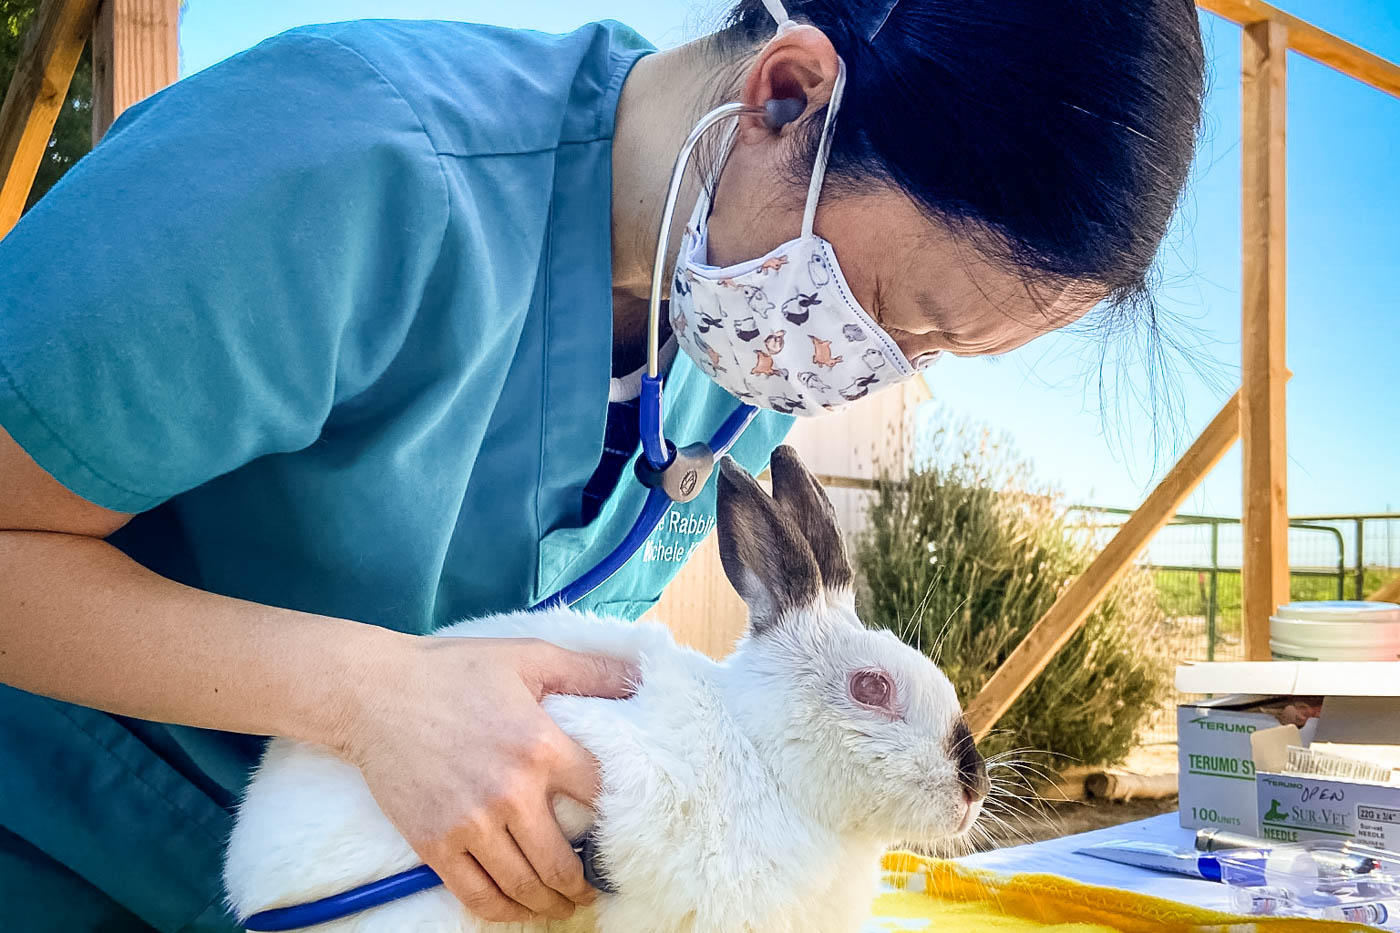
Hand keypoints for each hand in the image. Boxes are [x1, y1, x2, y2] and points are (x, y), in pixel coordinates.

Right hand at [334, 636, 636, 922]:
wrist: (374, 693)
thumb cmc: (454, 670)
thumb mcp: (530, 657)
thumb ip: (591, 670)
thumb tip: (641, 677)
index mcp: (541, 745)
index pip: (600, 798)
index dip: (619, 821)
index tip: (625, 835)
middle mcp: (510, 791)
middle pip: (563, 861)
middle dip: (585, 884)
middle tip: (595, 889)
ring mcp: (470, 822)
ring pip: (523, 885)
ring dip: (550, 905)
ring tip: (562, 905)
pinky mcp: (434, 843)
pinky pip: (477, 895)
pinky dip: (504, 912)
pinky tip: (518, 909)